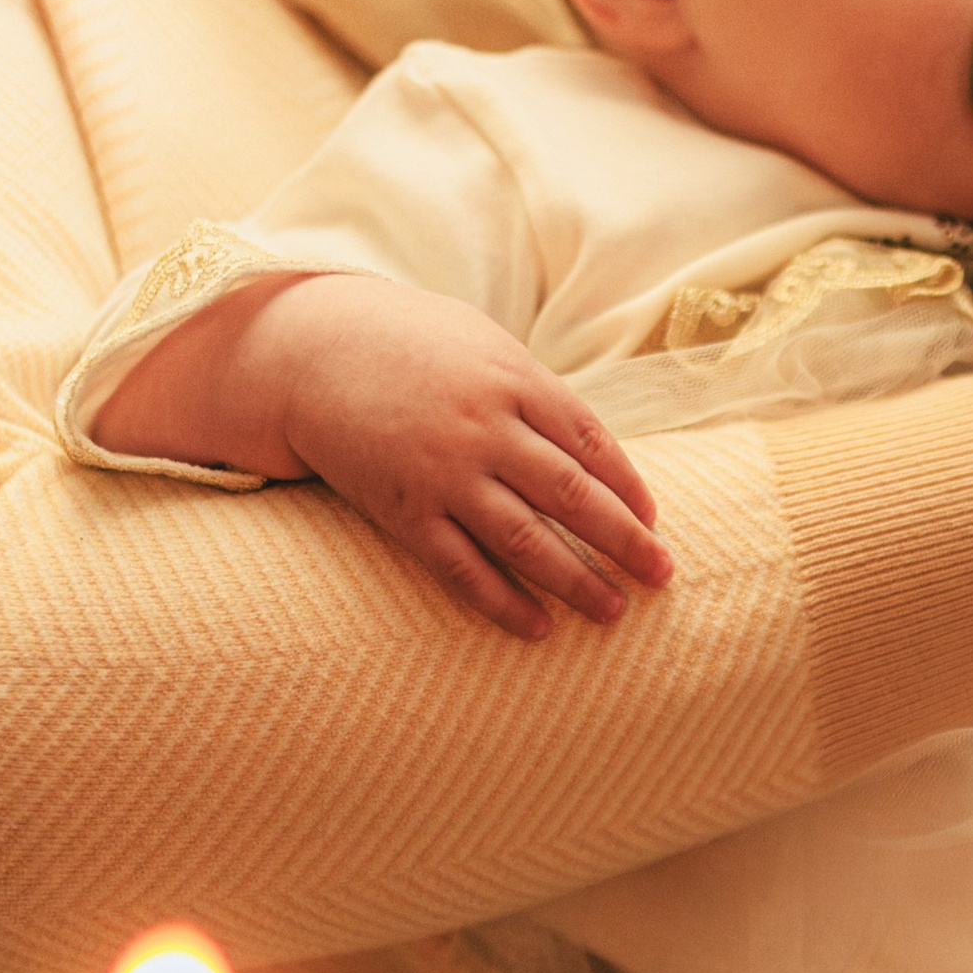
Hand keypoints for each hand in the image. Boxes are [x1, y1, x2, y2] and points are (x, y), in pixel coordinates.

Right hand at [101, 273, 671, 642]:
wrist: (308, 350)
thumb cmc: (407, 344)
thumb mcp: (480, 345)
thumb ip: (534, 393)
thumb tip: (592, 450)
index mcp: (514, 381)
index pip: (592, 444)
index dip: (628, 488)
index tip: (653, 521)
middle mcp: (485, 429)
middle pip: (575, 496)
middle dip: (625, 541)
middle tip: (663, 576)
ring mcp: (444, 474)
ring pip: (528, 540)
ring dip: (578, 582)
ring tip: (615, 612)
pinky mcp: (404, 512)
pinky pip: (463, 568)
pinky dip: (504, 602)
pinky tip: (539, 628)